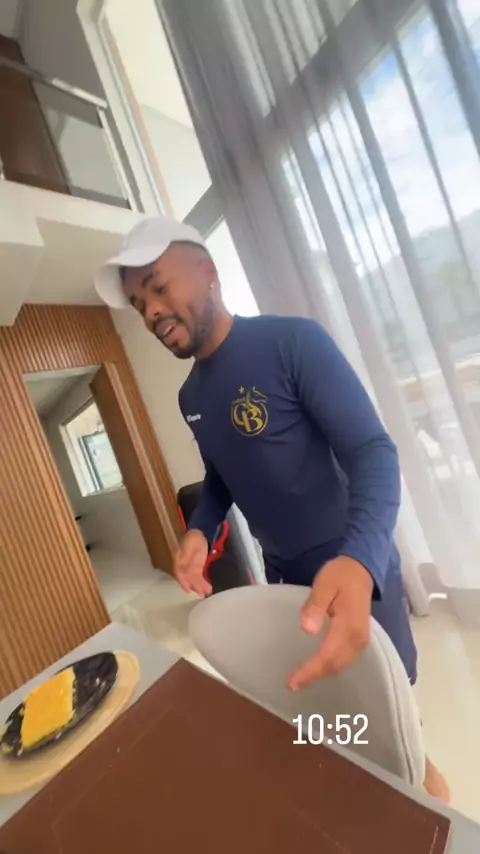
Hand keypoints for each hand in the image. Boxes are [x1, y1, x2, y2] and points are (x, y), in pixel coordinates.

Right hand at [174, 530, 211, 596]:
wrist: (200, 534)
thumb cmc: (194, 538)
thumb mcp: (190, 544)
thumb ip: (186, 556)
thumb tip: (182, 570)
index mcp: (178, 559)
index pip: (179, 572)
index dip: (183, 581)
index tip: (188, 589)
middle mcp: (182, 565)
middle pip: (187, 577)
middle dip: (193, 586)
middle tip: (201, 594)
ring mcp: (189, 567)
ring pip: (193, 579)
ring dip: (199, 587)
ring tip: (206, 593)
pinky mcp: (196, 569)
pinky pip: (198, 577)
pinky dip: (202, 583)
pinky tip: (207, 588)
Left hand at [287, 556, 373, 690]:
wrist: (361, 570)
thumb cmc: (339, 576)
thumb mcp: (323, 584)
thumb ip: (315, 606)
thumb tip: (307, 630)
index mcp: (348, 626)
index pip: (327, 655)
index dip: (310, 671)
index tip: (292, 682)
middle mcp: (358, 638)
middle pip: (335, 665)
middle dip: (314, 676)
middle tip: (291, 685)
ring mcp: (361, 640)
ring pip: (341, 665)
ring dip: (322, 674)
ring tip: (301, 680)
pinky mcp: (360, 640)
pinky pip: (345, 660)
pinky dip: (331, 667)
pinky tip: (317, 668)